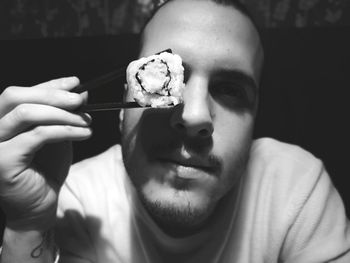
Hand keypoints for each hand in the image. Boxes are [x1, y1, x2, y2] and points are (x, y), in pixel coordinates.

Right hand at [0, 77, 90, 230]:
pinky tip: (84, 133)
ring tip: (86, 120)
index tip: (75, 83)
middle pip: (16, 97)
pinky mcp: (3, 160)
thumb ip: (62, 115)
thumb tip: (80, 92)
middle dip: (53, 95)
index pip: (22, 93)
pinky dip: (66, 130)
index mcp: (1, 120)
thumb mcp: (56, 135)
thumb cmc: (46, 169)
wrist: (40, 205)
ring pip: (26, 114)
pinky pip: (38, 136)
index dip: (49, 84)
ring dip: (62, 114)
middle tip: (81, 100)